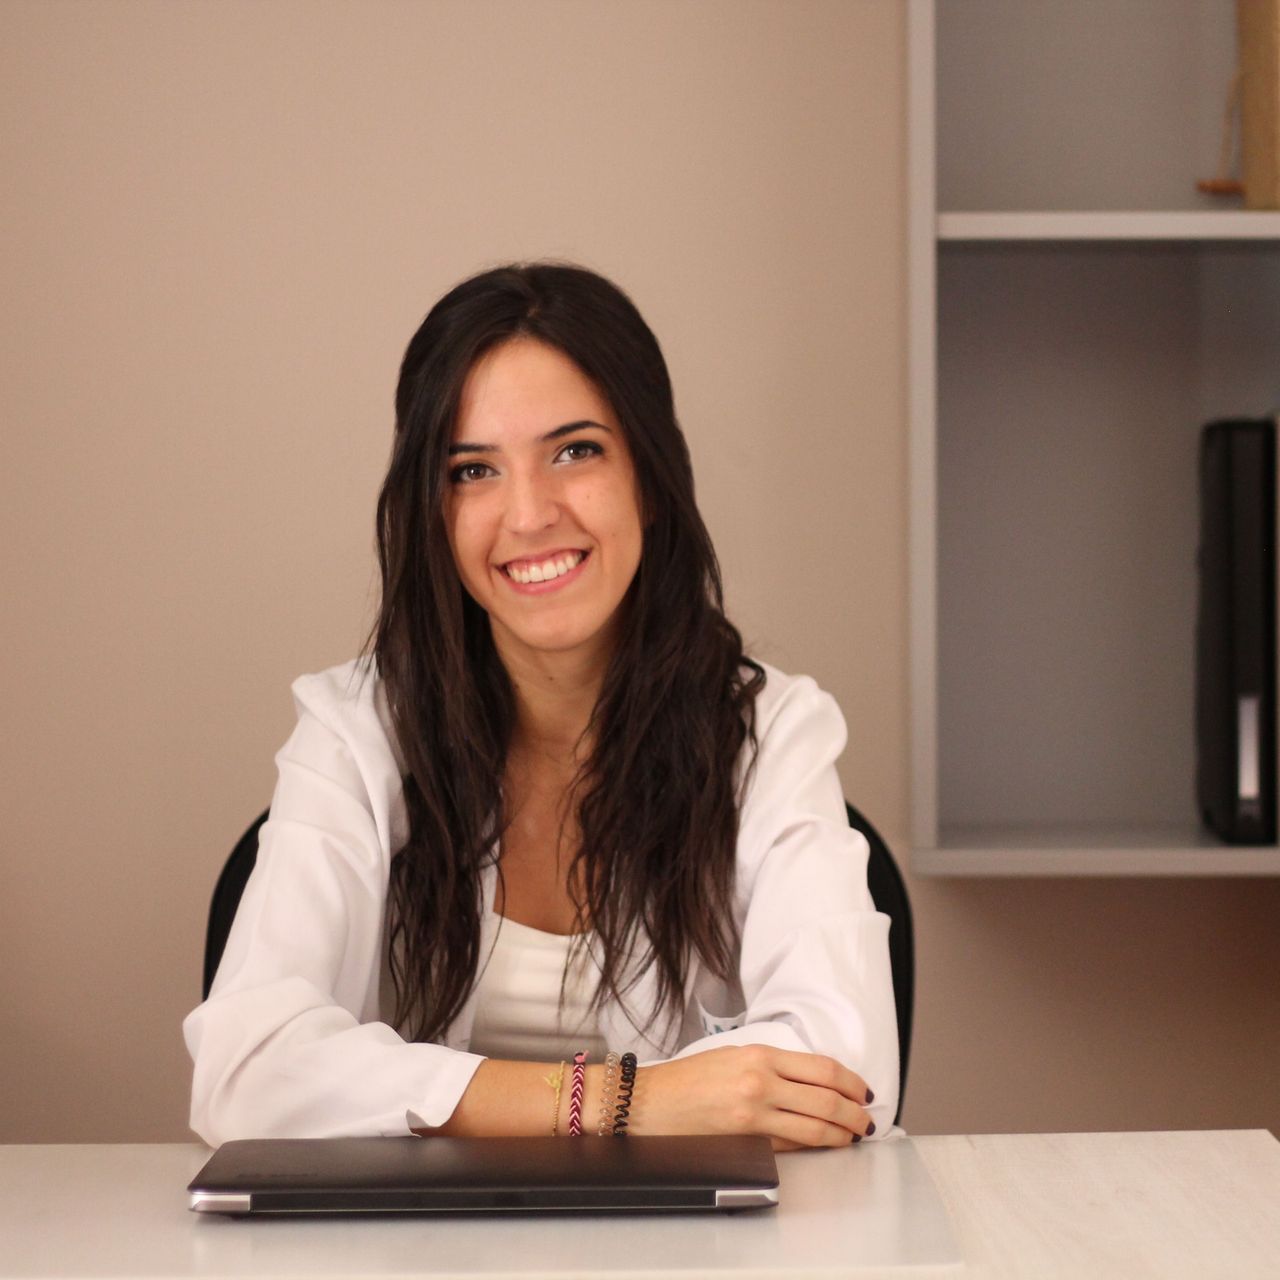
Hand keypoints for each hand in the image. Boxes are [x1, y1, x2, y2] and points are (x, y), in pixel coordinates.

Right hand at [629, 1044, 874, 1150]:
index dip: (852, 1083)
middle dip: (854, 1114)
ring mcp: (754, 1114)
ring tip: (853, 1136)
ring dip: (841, 1134)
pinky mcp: (745, 1141)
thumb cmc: (688, 1080)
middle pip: (827, 1099)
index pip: (823, 1069)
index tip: (863, 1092)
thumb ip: (772, 1068)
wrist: (650, 1103)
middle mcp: (761, 1082)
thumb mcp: (733, 1058)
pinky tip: (822, 1146)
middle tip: (866, 1121)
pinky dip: (812, 1146)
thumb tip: (812, 1085)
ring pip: (815, 1127)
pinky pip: (790, 1144)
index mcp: (760, 1055)